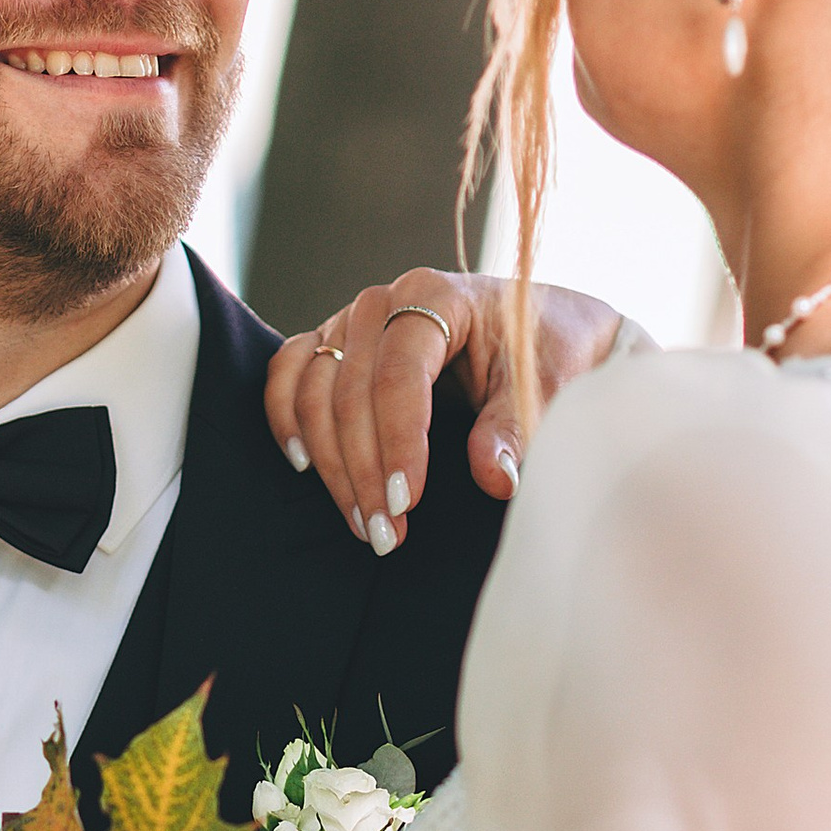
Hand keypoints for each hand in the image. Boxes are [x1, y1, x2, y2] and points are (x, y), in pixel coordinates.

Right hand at [264, 269, 630, 553]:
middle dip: (363, 471)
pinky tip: (305, 466)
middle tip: (386, 534)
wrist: (543, 324)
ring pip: (314, 392)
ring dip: (330, 464)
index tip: (409, 503)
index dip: (398, 442)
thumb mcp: (543, 386)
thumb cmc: (545, 351)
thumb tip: (494, 481)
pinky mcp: (333, 342)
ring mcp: (350, 321)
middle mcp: (382, 301)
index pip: (400, 375)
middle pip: (349, 390)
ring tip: (363, 523)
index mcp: (438, 296)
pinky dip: (286, 419)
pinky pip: (288, 374)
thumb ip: (514, 428)